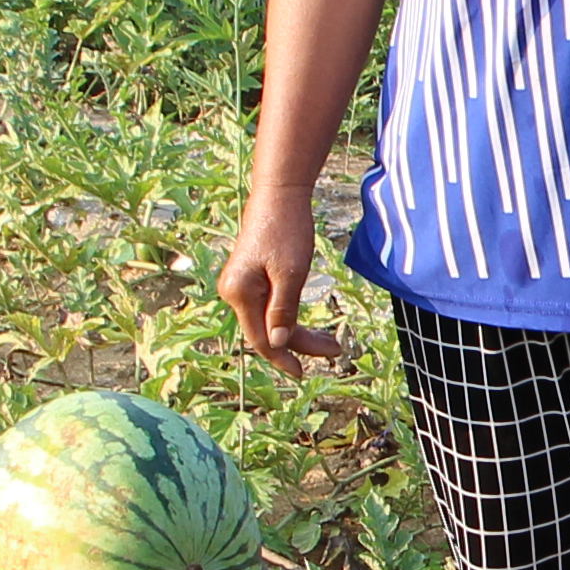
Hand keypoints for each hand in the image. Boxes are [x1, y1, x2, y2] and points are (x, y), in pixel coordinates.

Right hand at [218, 197, 346, 374]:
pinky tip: (309, 325)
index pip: (260, 338)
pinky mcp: (251, 279)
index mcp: (239, 292)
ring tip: (331, 341)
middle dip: (299, 345)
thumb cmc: (286, 230)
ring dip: (297, 333)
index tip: (303, 373)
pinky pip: (270, 307)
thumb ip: (283, 310)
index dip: (282, 358)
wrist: (279, 196)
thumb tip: (277, 344)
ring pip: (270, 321)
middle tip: (334, 351)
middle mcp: (234, 292)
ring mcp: (242, 286)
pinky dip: (290, 318)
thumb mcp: (290, 273)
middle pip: (266, 332)